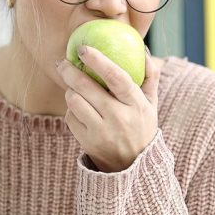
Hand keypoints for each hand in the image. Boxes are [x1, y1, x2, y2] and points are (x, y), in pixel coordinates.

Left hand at [56, 47, 161, 172]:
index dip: (98, 61)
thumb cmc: (141, 126)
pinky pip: (70, 117)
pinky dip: (71, 108)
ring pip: (74, 101)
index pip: (116, 78)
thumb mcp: (151, 104)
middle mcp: (119, 118)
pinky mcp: (87, 142)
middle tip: (63, 62)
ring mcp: (101, 132)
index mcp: (136, 105)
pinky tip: (78, 107)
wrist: (133, 165)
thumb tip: (142, 48)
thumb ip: (150, 76)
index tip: (84, 49)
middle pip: (87, 88)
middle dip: (70, 71)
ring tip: (73, 87)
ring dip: (70, 90)